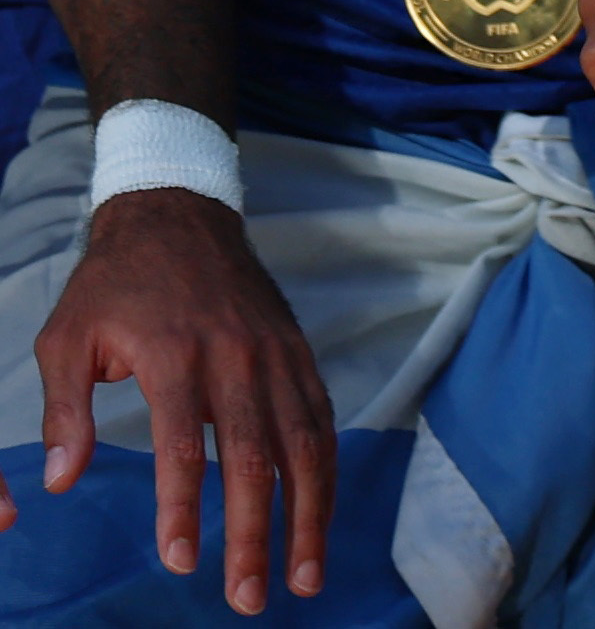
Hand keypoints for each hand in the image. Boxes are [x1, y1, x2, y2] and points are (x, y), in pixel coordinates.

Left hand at [14, 188, 333, 607]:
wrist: (180, 214)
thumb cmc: (114, 284)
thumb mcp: (66, 336)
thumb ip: (65, 408)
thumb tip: (60, 481)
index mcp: (176, 353)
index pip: (183, 446)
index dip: (184, 508)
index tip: (181, 562)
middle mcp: (237, 355)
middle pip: (256, 456)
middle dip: (259, 532)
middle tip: (252, 597)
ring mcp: (276, 353)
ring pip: (304, 443)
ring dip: (309, 514)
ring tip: (304, 576)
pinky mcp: (298, 351)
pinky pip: (320, 417)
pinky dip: (325, 470)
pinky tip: (320, 513)